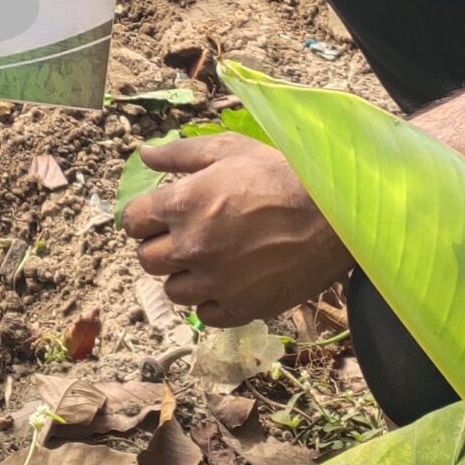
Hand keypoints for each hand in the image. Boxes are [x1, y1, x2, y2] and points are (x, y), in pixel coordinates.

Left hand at [122, 132, 349, 324]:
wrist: (333, 215)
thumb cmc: (280, 175)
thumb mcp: (228, 150)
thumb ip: (179, 154)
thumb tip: (144, 154)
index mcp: (182, 205)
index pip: (132, 222)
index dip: (144, 217)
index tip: (161, 215)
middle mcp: (191, 246)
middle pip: (146, 259)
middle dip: (160, 246)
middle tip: (185, 236)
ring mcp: (215, 282)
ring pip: (172, 291)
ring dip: (184, 276)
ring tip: (210, 258)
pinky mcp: (240, 308)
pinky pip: (205, 314)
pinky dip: (211, 301)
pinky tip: (229, 280)